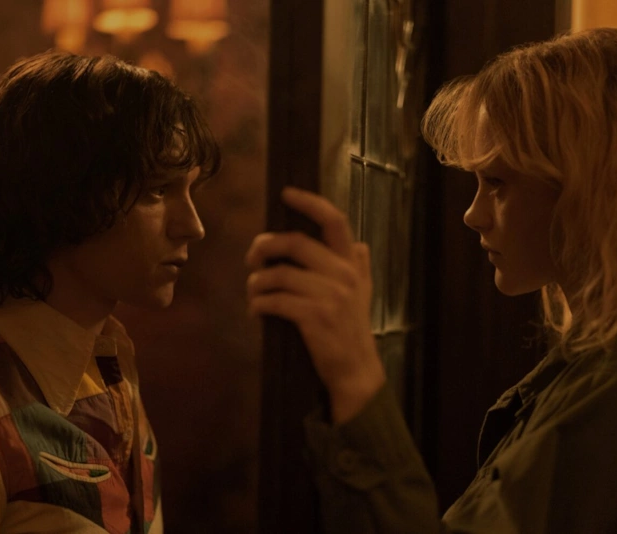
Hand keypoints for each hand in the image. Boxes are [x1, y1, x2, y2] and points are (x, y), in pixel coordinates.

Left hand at [245, 187, 385, 423]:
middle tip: (252, 258)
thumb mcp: (364, 294)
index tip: (286, 194)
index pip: (334, 221)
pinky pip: (273, 299)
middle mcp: (344, 274)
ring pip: (278, 273)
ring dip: (256, 282)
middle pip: (295, 242)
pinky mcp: (313, 317)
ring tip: (253, 293)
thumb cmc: (352, 332)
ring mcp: (329, 296)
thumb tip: (358, 244)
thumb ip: (360, 267)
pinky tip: (256, 311)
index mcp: (352, 264)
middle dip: (265, 246)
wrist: (356, 372)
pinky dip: (258, 304)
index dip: (309, 202)